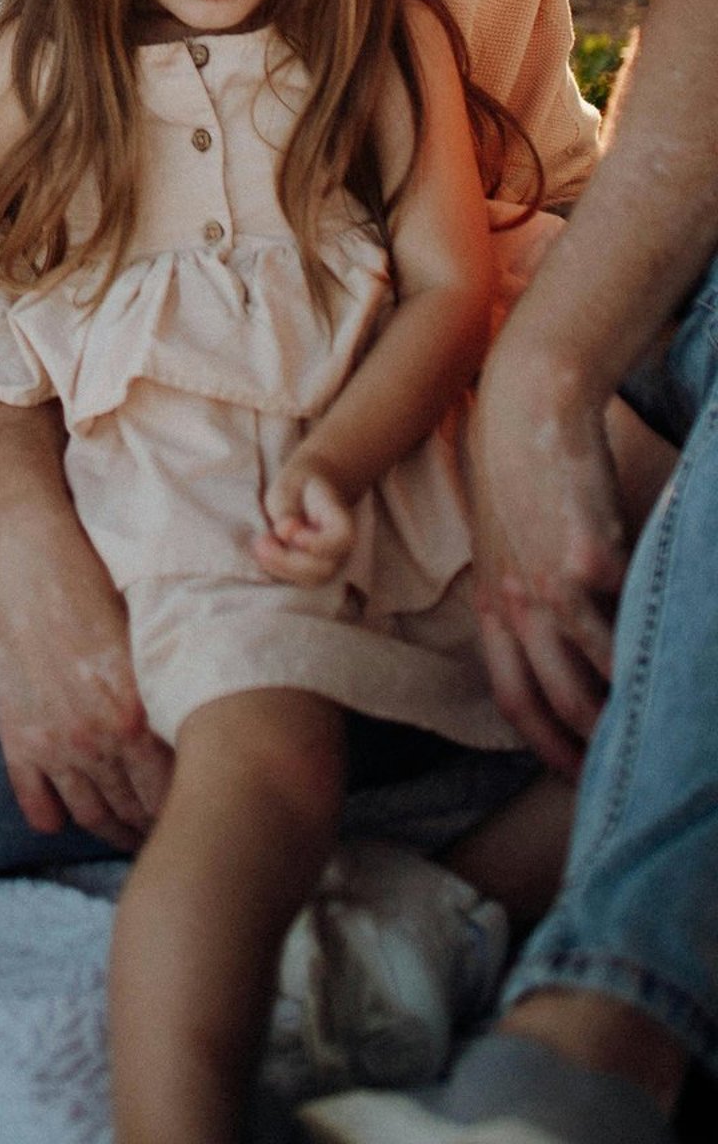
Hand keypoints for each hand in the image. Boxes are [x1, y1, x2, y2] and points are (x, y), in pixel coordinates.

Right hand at [0, 523, 171, 848]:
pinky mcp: (18, 739)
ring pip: (90, 814)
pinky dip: (53, 820)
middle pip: (134, 811)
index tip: (194, 816)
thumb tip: (200, 736)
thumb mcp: (146, 642)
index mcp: (137, 716)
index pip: (170, 794)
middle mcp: (97, 740)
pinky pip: (36, 804)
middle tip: (167, 835)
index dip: (184, 811)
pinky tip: (65, 818)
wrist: (30, 567)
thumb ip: (167, 695)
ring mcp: (53, 745)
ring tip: (126, 834)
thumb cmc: (97, 591)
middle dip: (153, 829)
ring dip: (111, 832)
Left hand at [255, 461, 355, 584]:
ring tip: (260, 544)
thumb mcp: (289, 485)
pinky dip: (278, 569)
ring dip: (280, 566)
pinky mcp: (313, 571)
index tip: (294, 537)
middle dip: (289, 560)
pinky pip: (299, 579)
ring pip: (310, 579)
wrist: (308, 491)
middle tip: (261, 541)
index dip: (318, 544)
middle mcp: (341, 548)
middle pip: (324, 567)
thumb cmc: (298, 486)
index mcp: (342, 521)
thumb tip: (286, 532)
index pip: (341, 540)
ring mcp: (329, 562)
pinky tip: (262, 551)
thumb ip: (287, 507)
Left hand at [467, 334, 625, 773]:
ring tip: (658, 722)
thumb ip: (529, 588)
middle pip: (553, 699)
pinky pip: (628, 620)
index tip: (576, 771)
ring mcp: (553, 581)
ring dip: (626, 705)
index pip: (513, 695)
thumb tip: (571, 638)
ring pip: (592, 673)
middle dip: (591, 744)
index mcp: (494, 598)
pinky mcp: (592, 555)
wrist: (526, 398)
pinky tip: (675, 658)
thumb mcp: (508, 536)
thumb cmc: (520, 462)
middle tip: (626, 772)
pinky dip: (653, 646)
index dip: (545, 742)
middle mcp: (518, 600)